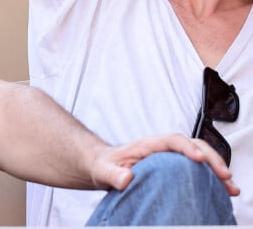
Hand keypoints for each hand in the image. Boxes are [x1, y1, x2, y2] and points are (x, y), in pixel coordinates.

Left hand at [90, 133, 239, 195]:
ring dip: (216, 169)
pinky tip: (222, 192)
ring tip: (230, 188)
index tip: (199, 159)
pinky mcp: (173, 171)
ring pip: (199, 157)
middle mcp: (161, 150)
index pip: (172, 140)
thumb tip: (125, 178)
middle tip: (225, 177)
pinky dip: (211, 179)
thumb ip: (112, 174)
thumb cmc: (103, 165)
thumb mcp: (102, 171)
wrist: (103, 166)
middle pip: (192, 145)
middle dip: (211, 158)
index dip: (188, 147)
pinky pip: (196, 171)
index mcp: (147, 146)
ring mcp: (169, 159)